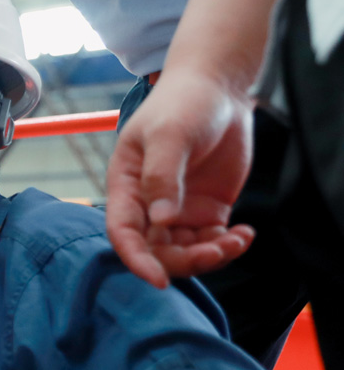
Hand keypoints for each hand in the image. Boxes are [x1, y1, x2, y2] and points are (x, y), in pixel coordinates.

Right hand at [106, 68, 255, 287]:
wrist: (219, 88)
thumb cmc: (182, 104)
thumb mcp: (169, 135)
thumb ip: (162, 176)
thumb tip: (161, 220)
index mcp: (127, 188)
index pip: (124, 234)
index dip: (137, 260)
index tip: (158, 280)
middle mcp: (149, 205)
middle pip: (158, 251)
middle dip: (186, 260)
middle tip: (217, 250)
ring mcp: (179, 209)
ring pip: (187, 251)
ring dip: (212, 255)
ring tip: (237, 239)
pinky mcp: (207, 209)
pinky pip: (214, 240)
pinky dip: (230, 245)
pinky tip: (245, 233)